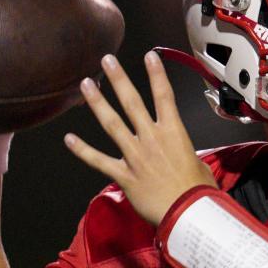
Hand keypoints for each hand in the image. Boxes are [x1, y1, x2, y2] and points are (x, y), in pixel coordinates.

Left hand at [64, 51, 216, 225]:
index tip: (149, 56)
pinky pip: (99, 160)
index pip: (164, 96)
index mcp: (174, 133)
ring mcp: (135, 155)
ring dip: (98, 103)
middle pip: (132, 102)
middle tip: (107, 60)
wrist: (187, 211)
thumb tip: (182, 156)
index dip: (156, 74)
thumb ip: (184, 153)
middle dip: (118, 79)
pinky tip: (68, 139)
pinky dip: (82, 150)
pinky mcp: (124, 175)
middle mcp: (151, 139)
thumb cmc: (199, 190)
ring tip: (86, 85)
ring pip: (112, 124)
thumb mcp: (199, 163)